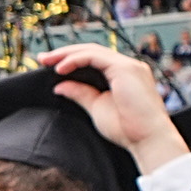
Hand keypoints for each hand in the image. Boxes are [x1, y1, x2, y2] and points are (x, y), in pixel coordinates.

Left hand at [44, 41, 184, 169]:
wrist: (148, 140)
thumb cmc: (129, 129)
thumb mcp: (97, 108)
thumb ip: (81, 94)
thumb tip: (60, 86)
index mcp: (123, 75)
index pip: (93, 60)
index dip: (70, 59)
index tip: (48, 65)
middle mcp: (128, 66)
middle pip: (91, 51)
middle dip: (64, 53)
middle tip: (42, 59)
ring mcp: (129, 66)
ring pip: (92, 50)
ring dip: (66, 54)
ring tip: (47, 61)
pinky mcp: (126, 68)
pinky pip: (95, 57)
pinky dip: (76, 59)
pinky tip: (61, 68)